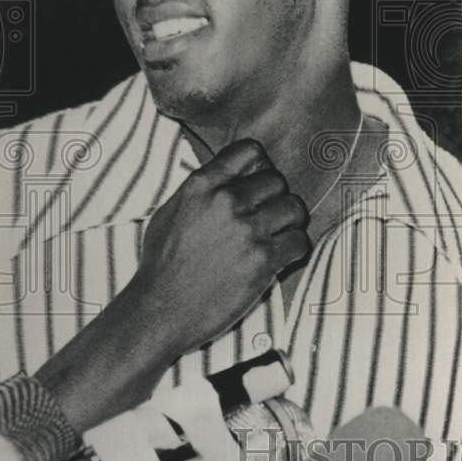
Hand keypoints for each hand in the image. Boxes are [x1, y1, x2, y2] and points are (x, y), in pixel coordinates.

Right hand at [35, 139, 308, 433]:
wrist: (161, 309)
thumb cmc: (163, 264)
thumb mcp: (172, 210)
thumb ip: (203, 188)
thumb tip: (230, 174)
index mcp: (202, 184)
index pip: (250, 150)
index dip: (260, 166)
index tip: (259, 184)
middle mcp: (226, 201)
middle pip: (277, 180)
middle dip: (275, 198)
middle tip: (267, 218)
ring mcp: (247, 230)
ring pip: (294, 207)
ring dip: (290, 222)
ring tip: (277, 236)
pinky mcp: (264, 259)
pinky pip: (300, 241)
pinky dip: (295, 249)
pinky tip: (280, 257)